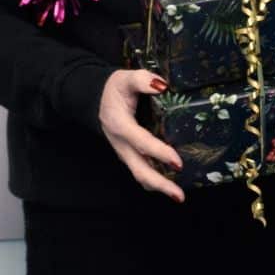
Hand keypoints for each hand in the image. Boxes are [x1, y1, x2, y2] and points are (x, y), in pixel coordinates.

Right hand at [98, 68, 184, 200]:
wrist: (94, 99)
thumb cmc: (113, 89)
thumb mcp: (125, 78)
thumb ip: (142, 80)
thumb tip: (162, 86)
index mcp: (120, 125)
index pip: (141, 142)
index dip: (159, 153)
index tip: (178, 162)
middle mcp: (121, 144)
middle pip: (139, 170)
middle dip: (159, 184)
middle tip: (179, 196)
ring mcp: (124, 152)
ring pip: (140, 174)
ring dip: (158, 187)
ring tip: (178, 196)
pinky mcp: (129, 154)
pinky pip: (141, 170)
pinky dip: (156, 180)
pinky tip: (172, 184)